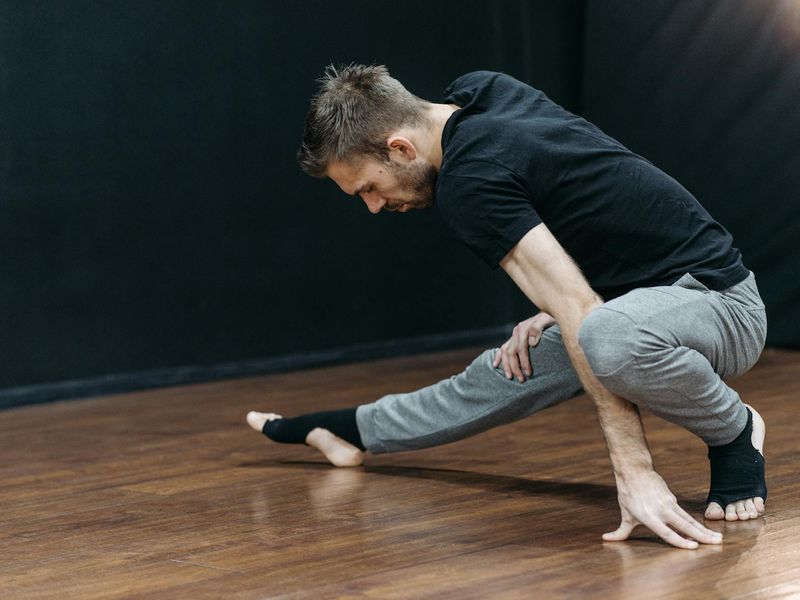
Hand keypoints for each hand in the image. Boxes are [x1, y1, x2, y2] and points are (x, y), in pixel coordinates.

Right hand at [492, 312, 555, 381]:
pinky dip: (498, 357)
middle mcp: (516, 331)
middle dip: (515, 367)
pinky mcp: (514, 338)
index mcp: (523, 328)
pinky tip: (495, 365)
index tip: (528, 373)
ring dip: (506, 365)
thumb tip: (531, 343)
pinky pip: (503, 348)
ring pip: (505, 351)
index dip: (523, 362)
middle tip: (521, 379)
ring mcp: (514, 335)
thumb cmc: (552, 318)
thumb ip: (538, 328)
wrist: (552, 313)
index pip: (520, 349)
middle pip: (511, 352)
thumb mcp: (548, 320)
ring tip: (509, 377)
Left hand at [605, 469, 722, 548]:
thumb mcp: (625, 514)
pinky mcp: (673, 499)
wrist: (635, 471)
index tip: (694, 547)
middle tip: (717, 543)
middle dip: (701, 536)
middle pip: (684, 525)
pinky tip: (705, 530)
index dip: (680, 541)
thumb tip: (605, 539)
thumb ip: (620, 531)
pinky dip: (696, 522)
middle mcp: (661, 511)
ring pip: (689, 519)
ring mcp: (669, 504)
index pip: (667, 532)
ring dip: (704, 530)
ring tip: (717, 538)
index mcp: (649, 517)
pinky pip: (686, 513)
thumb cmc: (628, 494)